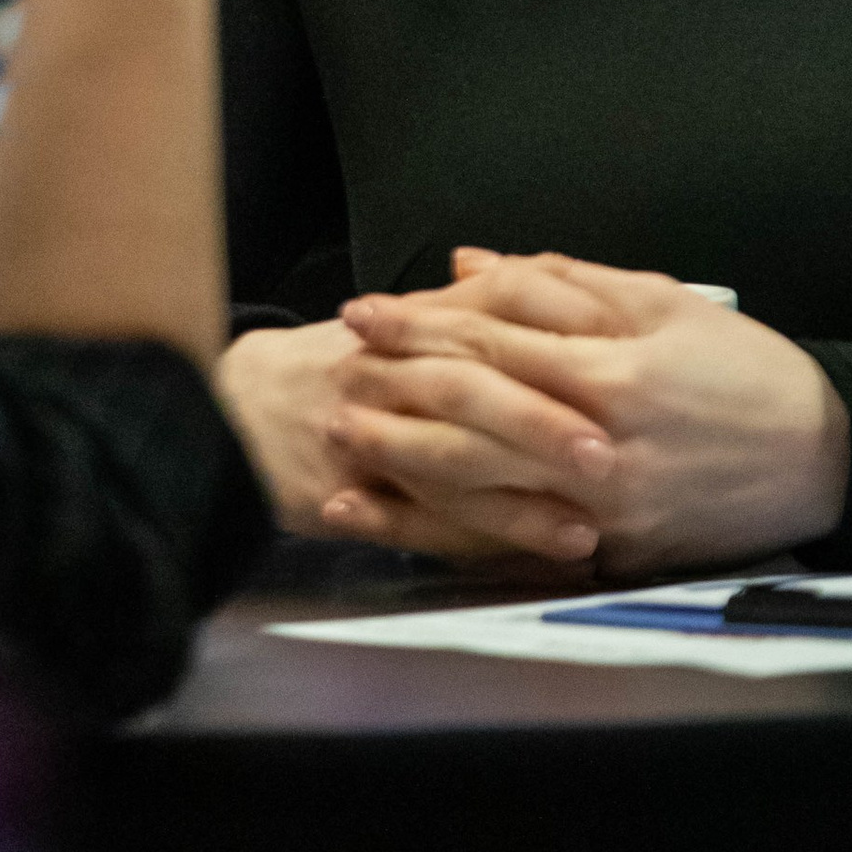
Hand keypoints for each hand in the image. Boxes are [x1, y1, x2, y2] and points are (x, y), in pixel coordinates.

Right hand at [216, 314, 604, 565]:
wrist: (238, 403)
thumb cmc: (339, 363)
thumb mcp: (401, 323)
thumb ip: (473, 308)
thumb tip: (558, 289)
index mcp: (409, 328)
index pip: (484, 328)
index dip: (547, 352)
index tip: (613, 374)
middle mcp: (384, 378)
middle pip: (466, 395)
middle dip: (538, 427)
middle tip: (605, 457)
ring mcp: (362, 442)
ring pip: (445, 473)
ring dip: (516, 505)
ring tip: (581, 531)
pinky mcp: (344, 500)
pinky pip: (415, 528)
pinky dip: (469, 546)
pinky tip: (517, 561)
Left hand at [327, 250, 851, 577]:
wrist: (825, 458)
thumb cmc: (747, 370)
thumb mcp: (667, 303)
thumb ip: (564, 284)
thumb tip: (472, 264)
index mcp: (614, 372)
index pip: (494, 340)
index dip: (421, 322)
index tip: (364, 310)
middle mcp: (599, 445)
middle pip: (473, 412)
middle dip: (396, 385)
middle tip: (337, 366)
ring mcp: (601, 509)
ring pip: (481, 483)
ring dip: (404, 458)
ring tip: (343, 436)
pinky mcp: (609, 554)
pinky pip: (512, 541)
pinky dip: (447, 530)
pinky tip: (394, 521)